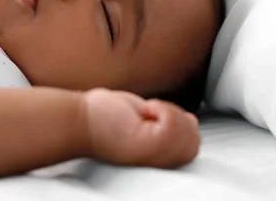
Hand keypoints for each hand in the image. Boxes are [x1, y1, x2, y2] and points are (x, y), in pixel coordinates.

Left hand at [82, 88, 199, 168]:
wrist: (80, 121)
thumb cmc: (104, 120)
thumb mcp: (143, 120)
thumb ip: (168, 124)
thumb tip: (191, 120)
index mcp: (159, 159)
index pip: (192, 147)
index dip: (178, 124)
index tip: (151, 118)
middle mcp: (160, 165)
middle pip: (195, 142)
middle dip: (176, 118)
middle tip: (147, 114)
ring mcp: (156, 159)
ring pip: (190, 134)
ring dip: (169, 113)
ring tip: (144, 113)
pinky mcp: (150, 147)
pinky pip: (175, 126)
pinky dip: (163, 110)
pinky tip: (143, 111)